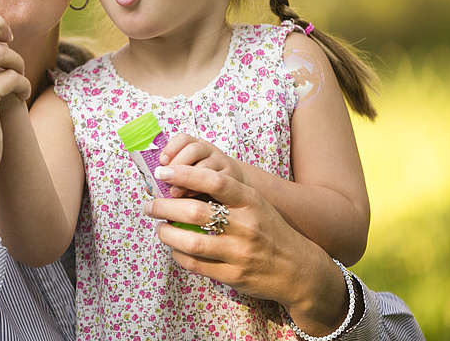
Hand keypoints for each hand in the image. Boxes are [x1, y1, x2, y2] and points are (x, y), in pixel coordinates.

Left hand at [145, 165, 352, 335]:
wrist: (299, 270)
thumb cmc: (269, 230)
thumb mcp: (256, 205)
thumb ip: (226, 195)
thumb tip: (181, 184)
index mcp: (251, 202)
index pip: (215, 182)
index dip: (185, 174)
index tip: (163, 173)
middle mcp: (246, 226)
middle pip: (195, 212)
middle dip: (164, 207)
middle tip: (150, 205)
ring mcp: (239, 253)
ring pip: (190, 242)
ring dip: (166, 234)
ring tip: (159, 228)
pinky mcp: (233, 276)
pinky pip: (195, 264)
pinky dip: (178, 255)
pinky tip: (174, 249)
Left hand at [158, 134, 245, 196]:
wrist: (232, 186)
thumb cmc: (202, 182)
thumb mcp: (186, 175)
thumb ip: (170, 178)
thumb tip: (150, 188)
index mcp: (195, 146)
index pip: (183, 139)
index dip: (171, 148)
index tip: (161, 162)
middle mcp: (209, 151)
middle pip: (193, 150)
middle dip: (177, 165)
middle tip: (165, 179)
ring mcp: (221, 163)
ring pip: (205, 166)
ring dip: (187, 180)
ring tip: (175, 193)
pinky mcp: (231, 178)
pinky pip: (216, 181)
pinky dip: (200, 190)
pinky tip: (191, 198)